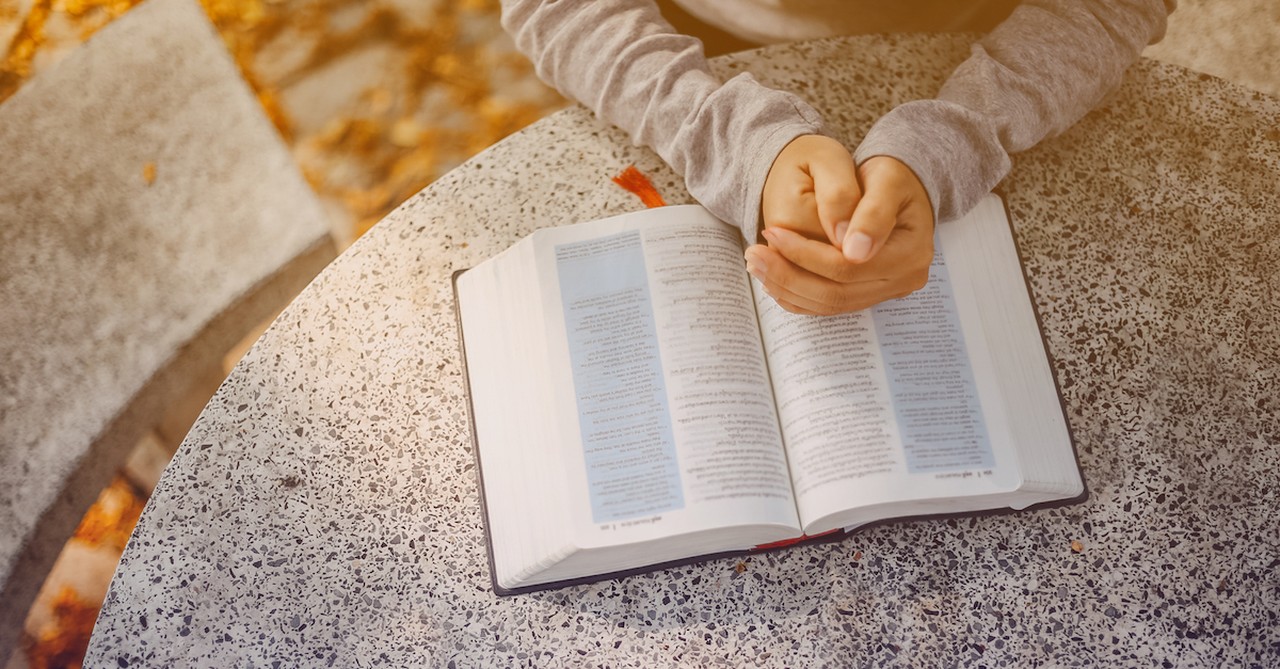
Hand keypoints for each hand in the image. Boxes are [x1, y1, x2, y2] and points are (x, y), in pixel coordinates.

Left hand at [745, 156, 934, 314]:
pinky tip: (772, 278)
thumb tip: (854, 253)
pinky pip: (828, 305)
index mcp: (910, 255)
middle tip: (752, 254)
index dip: (805, 254)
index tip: (771, 232)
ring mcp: (886, 292)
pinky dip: (797, 296)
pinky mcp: (868, 294)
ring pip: (829, 304)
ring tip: (756, 264)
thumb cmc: (892, 176)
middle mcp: (902, 281)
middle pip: (836, 293)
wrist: (900, 187)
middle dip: (789, 275)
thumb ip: (872, 212)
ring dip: (787, 288)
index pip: (847, 267)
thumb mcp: (885, 179)